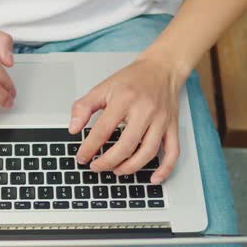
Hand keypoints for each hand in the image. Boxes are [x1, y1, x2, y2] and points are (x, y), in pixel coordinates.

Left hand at [68, 56, 186, 183]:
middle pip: (127, 145)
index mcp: (124, 99)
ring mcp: (161, 120)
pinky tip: (153, 178)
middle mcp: (145, 110)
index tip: (82, 157)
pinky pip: (173, 152)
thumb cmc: (132, 79)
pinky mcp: (172, 126)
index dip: (89, 148)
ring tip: (116, 171)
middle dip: (108, 162)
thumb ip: (84, 107)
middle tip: (96, 167)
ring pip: (148, 152)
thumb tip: (73, 128)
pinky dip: (164, 169)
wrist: (162, 67)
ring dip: (130, 167)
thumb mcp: (102, 87)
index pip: (103, 130)